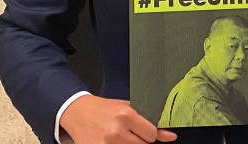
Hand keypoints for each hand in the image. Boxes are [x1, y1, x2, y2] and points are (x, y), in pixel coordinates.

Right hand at [60, 95, 176, 143]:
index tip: (144, 131)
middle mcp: (116, 131)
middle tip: (130, 134)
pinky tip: (112, 141)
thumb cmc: (103, 109)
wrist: (77, 112)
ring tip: (121, 138)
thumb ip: (148, 121)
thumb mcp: (127, 108)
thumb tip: (170, 136)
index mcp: (125, 115)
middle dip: (141, 141)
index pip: (152, 134)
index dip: (150, 134)